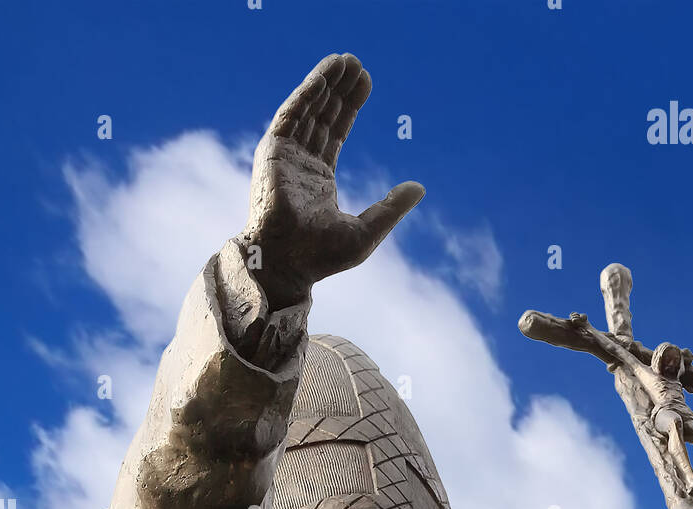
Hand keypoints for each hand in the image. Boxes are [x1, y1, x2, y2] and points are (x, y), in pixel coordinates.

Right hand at [242, 53, 424, 309]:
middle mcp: (300, 164)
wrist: (288, 264)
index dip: (350, 108)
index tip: (365, 83)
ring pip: (307, 110)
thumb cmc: (321, 258)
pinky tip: (323, 77)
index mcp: (318, 180)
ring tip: (344, 60)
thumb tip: (420, 187)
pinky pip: (290, 115)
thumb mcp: (366, 231)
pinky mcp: (272, 153)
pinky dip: (306, 94)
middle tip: (356, 63)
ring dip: (324, 83)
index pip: (335, 133)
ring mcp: (285, 157)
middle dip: (339, 90)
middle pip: (323, 116)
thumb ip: (391, 208)